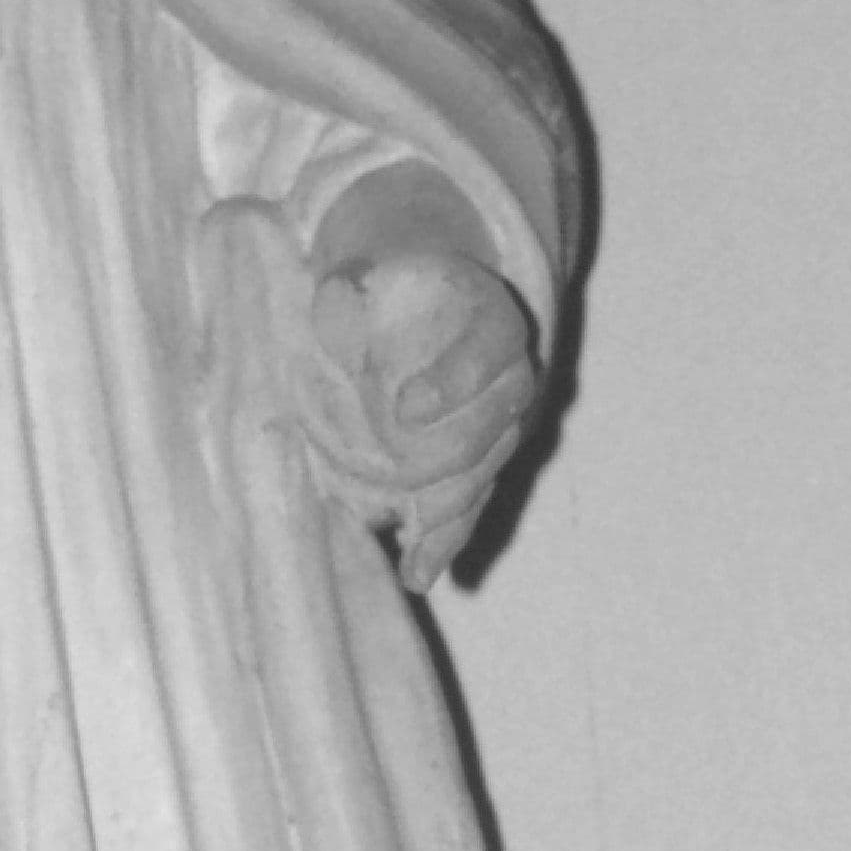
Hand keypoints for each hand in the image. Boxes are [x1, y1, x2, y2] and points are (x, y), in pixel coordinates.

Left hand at [310, 242, 537, 584]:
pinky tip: (417, 574)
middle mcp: (512, 376)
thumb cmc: (390, 290)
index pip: (488, 350)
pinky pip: (468, 507)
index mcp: (494, 321)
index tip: (403, 408)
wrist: (420, 307)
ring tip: (416, 554)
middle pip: (499, 426)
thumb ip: (352, 286)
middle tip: (405, 483)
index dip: (452, 381)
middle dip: (454, 459)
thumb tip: (337, 294)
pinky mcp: (477, 465)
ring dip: (451, 515)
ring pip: (485, 475)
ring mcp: (501, 427)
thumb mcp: (368, 275)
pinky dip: (443, 542)